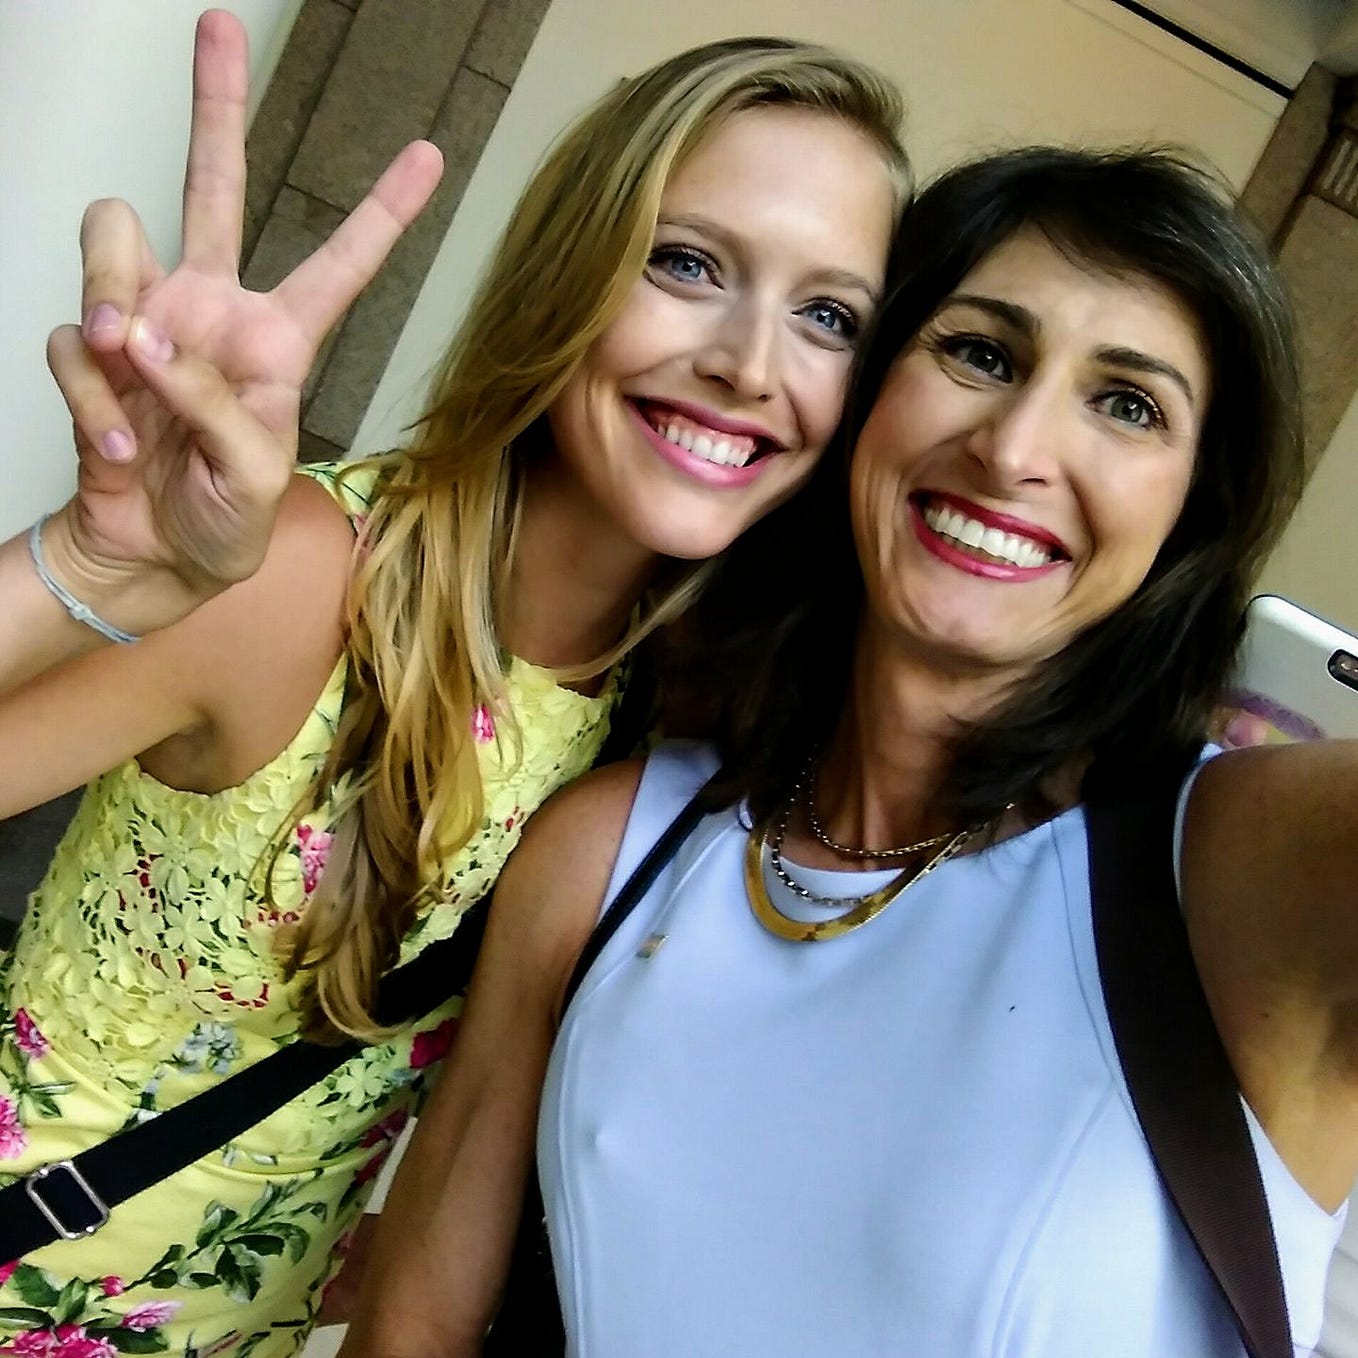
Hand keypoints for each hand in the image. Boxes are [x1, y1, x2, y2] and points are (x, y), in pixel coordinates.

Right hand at [42, 9, 441, 630]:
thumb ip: (214, 402)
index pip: (339, 264)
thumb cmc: (227, 520)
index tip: (427, 154)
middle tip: (217, 28)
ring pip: (113, 236)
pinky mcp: (90, 353)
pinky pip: (71, 340)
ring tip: (128, 361)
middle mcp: (212, 312)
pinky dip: (93, 396)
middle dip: (215, 107)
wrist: (154, 556)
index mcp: (279, 341)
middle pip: (213, 187)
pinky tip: (123, 446)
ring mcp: (145, 324)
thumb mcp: (256, 474)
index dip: (383, 211)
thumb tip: (144, 335)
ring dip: (109, 292)